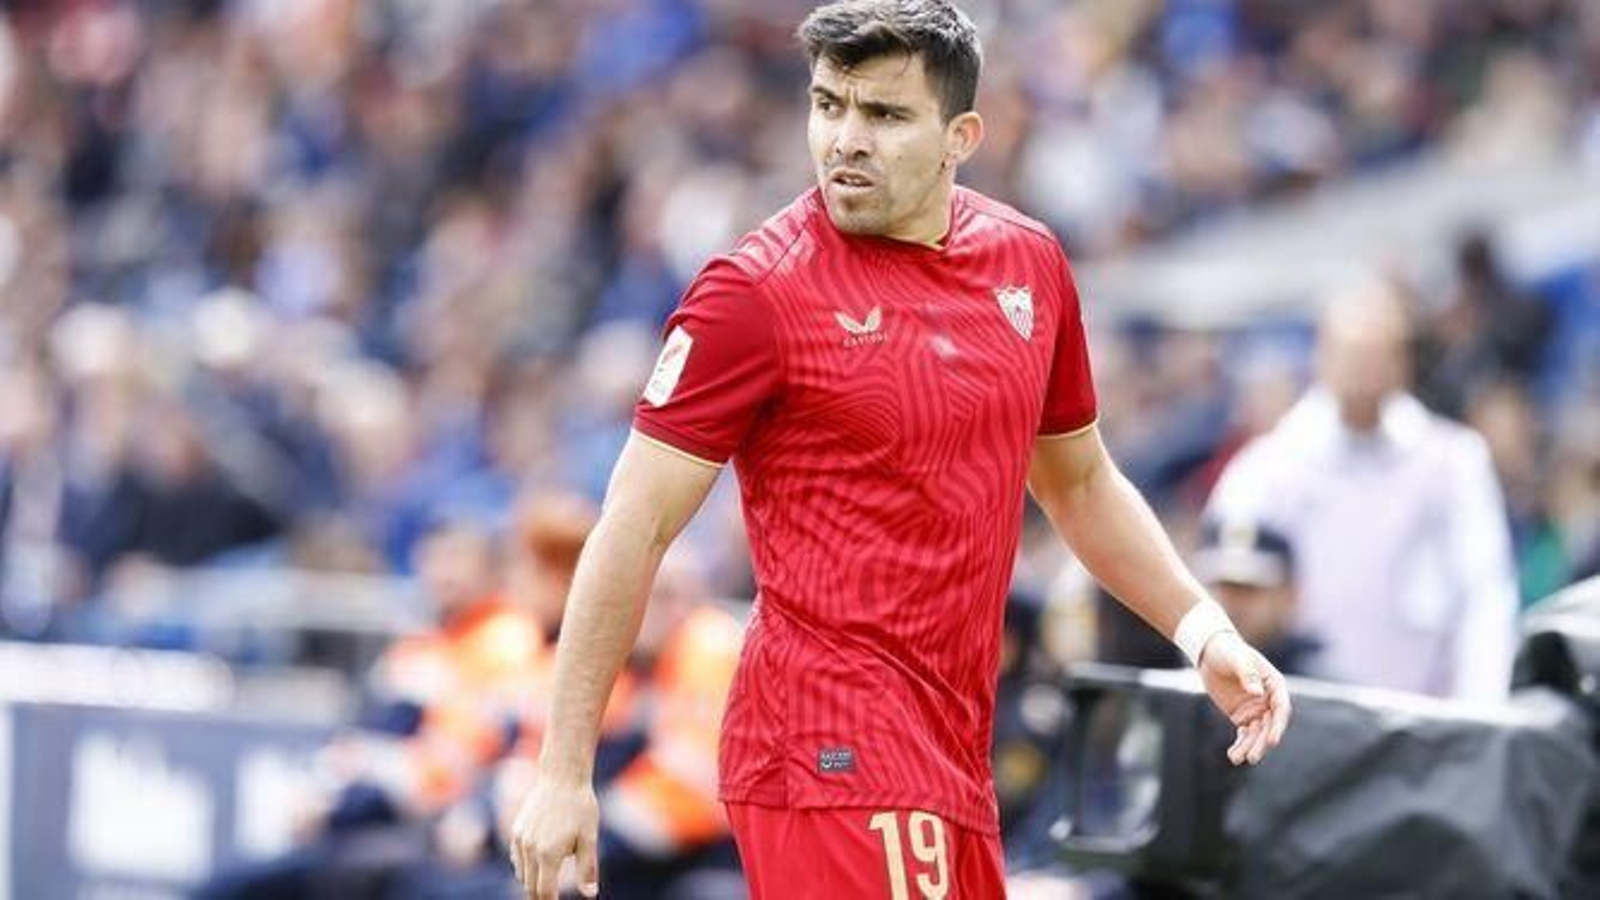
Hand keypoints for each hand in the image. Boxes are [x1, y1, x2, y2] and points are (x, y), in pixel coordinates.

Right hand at [509, 771, 600, 899]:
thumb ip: (587, 868)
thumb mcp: (589, 838)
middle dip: (541, 896)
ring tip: (548, 884)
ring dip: (533, 882)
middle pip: (530, 886)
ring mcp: (520, 839)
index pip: (544, 891)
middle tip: (552, 898)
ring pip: (522, 874)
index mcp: (548, 854)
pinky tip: (539, 864)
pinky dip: (526, 867)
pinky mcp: (516, 830)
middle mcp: (529, 849)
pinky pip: (517, 859)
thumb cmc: (580, 806)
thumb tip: (590, 895)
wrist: (562, 776)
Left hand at [1197, 631, 1291, 764]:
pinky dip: (1240, 745)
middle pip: (1269, 725)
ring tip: (1238, 759)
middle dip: (1261, 743)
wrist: (1210, 653)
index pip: (1281, 708)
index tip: (1272, 741)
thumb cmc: (1228, 651)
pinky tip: (1233, 756)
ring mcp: (1256, 709)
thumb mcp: (1237, 659)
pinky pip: (1244, 734)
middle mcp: (1268, 700)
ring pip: (1256, 733)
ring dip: (1249, 747)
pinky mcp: (1241, 716)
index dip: (1278, 725)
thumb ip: (1247, 673)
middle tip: (1253, 757)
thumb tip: (1257, 692)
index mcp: (1275, 685)